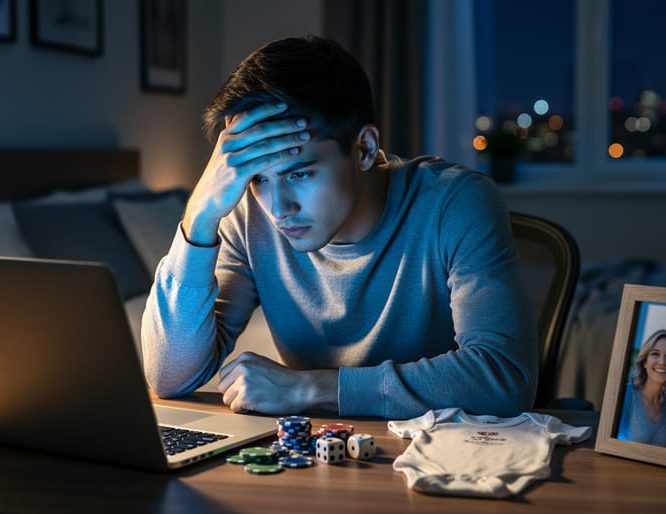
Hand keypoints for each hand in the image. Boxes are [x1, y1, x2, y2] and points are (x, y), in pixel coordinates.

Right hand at [183, 103, 310, 244]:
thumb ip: (237, 138)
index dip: (268, 109)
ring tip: (305, 136)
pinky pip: (264, 161)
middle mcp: (228, 144)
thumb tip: (250, 122)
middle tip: (303, 121)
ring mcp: (232, 158)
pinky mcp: (237, 174)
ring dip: (288, 139)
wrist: (208, 200)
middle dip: (284, 123)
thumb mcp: (226, 153)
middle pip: (261, 129)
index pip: (249, 116)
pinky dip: (281, 156)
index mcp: (226, 135)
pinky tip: (295, 152)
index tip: (286, 105)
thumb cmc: (223, 176)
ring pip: (265, 144)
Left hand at [217, 352, 337, 414]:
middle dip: (234, 394)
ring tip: (257, 399)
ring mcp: (243, 381)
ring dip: (239, 403)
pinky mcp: (246, 396)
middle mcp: (242, 367)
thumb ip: (245, 370)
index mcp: (245, 357)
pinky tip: (258, 404)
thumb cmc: (285, 380)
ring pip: (227, 399)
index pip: (224, 374)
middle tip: (251, 395)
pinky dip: (245, 410)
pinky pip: (235, 408)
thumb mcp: (262, 365)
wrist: (301, 388)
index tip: (246, 388)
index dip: (233, 385)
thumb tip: (228, 382)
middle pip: (223, 387)